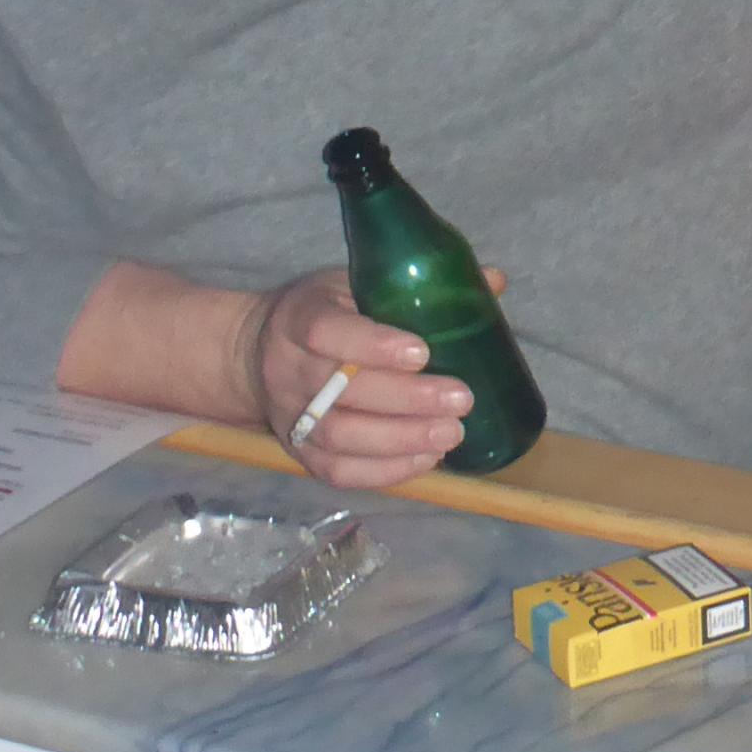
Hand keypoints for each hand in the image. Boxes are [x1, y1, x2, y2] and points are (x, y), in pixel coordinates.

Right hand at [246, 266, 482, 490]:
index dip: (371, 344)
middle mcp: (288, 367)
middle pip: (342, 390)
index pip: (327, 330)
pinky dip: (385, 471)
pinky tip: (426, 460)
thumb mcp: (357, 284)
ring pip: (340, 436)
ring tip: (452, 434)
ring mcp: (290, 415)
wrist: (255, 354)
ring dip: (401, 440)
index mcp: (301, 316)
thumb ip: (418, 286)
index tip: (422, 351)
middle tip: (461, 399)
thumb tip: (496, 280)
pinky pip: (338, 471)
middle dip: (406, 399)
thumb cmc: (328, 313)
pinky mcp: (299, 452)